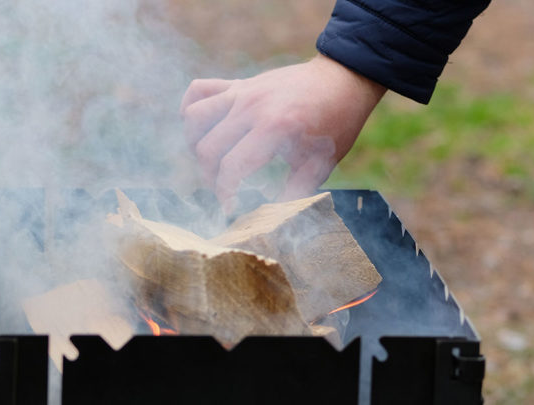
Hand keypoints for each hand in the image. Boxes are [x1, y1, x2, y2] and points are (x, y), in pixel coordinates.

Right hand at [180, 54, 385, 212]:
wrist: (343, 80)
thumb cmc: (336, 124)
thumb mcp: (321, 164)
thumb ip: (295, 192)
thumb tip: (271, 219)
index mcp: (275, 128)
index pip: (231, 167)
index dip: (224, 194)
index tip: (229, 208)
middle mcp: (252, 107)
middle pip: (207, 147)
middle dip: (210, 177)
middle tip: (224, 189)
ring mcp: (242, 92)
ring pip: (194, 118)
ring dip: (195, 145)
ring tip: (212, 161)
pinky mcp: (238, 84)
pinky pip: (198, 90)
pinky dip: (190, 109)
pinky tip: (201, 129)